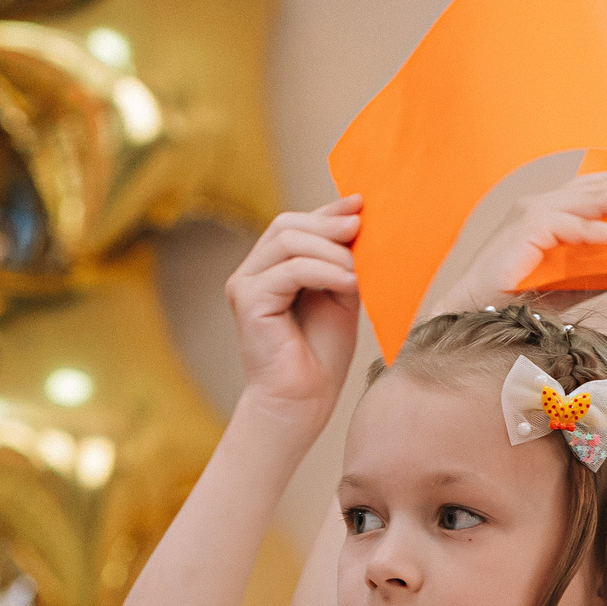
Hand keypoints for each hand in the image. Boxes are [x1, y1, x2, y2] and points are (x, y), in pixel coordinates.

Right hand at [226, 197, 361, 434]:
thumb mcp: (341, 296)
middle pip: (288, 225)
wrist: (302, 401)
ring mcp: (245, 284)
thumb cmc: (321, 357)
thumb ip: (344, 262)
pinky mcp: (247, 300)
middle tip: (361, 229)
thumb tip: (358, 224)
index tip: (361, 204)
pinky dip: (324, 271)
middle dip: (328, 223)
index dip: (328, 210)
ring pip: (288, 241)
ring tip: (359, 270)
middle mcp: (254, 272)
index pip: (297, 224)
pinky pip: (290, 270)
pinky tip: (349, 282)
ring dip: (330, 250)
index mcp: (273, 267)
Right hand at [431, 170, 606, 312]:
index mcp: (546, 211)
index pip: (592, 190)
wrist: (471, 311)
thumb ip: (596, 268)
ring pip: (593, 201)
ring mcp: (534, 212)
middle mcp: (539, 204)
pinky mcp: (530, 228)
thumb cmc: (513, 299)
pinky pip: (580, 228)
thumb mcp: (566, 281)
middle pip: (598, 189)